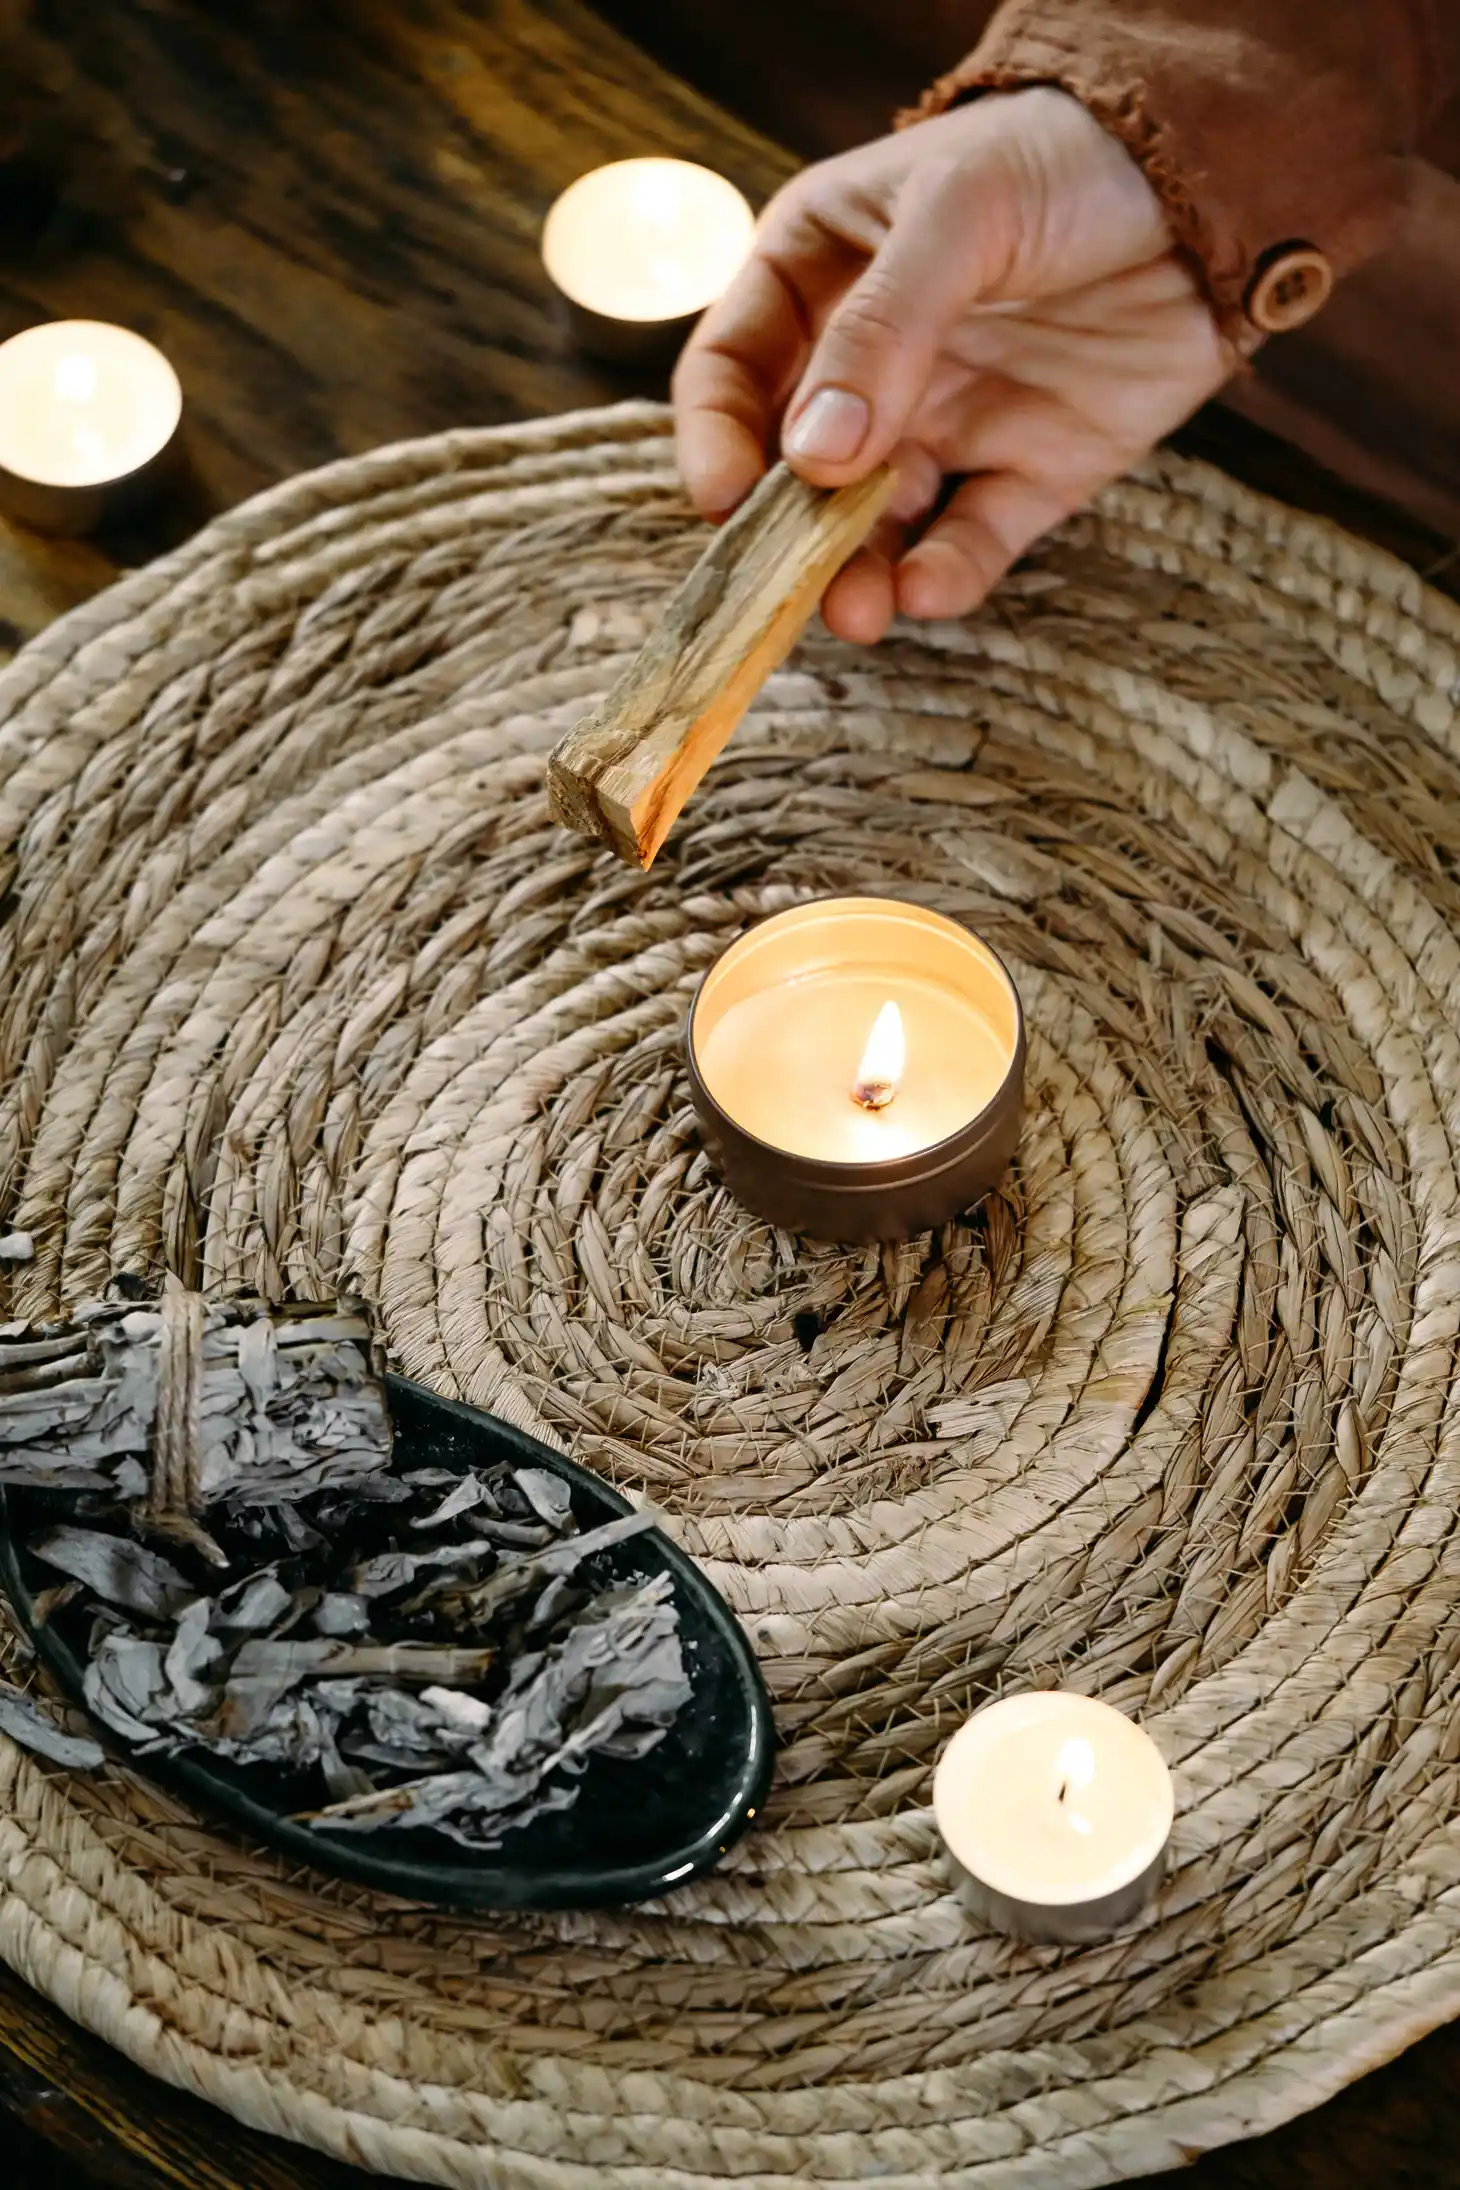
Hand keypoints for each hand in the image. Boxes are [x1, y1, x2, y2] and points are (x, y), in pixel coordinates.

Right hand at [673, 89, 1235, 642]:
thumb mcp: (960, 213)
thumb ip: (883, 330)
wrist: (1215, 182)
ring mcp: (945, 424)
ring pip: (875, 525)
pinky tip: (930, 589)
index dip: (717, 440)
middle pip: (796, 473)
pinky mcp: (1024, 475)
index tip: (726, 501)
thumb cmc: (1064, 159)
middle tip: (789, 589)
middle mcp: (868, 367)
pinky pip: (969, 543)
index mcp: (816, 278)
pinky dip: (946, 574)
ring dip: (857, 574)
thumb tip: (815, 457)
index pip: (733, 373)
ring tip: (859, 612)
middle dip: (787, 537)